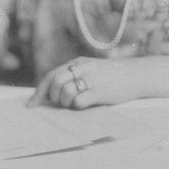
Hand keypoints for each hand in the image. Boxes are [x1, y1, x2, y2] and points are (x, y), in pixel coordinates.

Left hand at [26, 57, 144, 109]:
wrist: (136, 75)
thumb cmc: (112, 76)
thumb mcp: (92, 69)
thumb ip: (75, 75)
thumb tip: (53, 92)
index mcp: (78, 63)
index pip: (51, 75)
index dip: (40, 91)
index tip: (32, 104)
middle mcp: (83, 68)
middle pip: (55, 83)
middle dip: (53, 97)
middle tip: (61, 103)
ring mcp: (91, 79)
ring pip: (65, 93)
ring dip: (66, 103)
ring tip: (76, 103)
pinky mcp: (100, 91)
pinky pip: (79, 101)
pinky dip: (78, 106)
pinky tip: (86, 104)